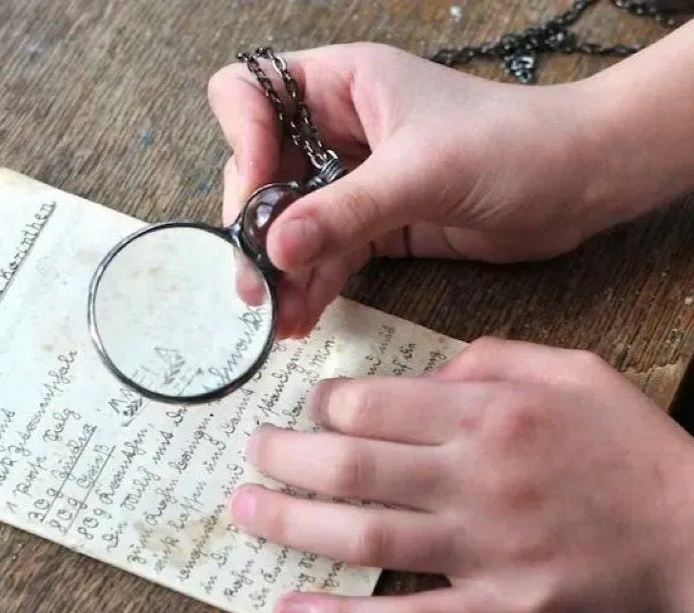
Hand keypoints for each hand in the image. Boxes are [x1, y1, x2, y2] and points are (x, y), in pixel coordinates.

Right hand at [208, 43, 610, 337]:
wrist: (578, 184)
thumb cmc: (514, 145)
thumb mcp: (422, 173)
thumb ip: (345, 211)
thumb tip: (275, 249)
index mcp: (342, 86)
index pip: (252, 92)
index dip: (242, 138)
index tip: (259, 196)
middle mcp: (338, 130)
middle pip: (264, 173)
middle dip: (257, 229)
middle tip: (257, 284)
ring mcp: (354, 181)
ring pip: (293, 224)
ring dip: (283, 271)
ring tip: (280, 319)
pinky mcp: (375, 225)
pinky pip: (328, 255)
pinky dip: (315, 285)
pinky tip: (305, 316)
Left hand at [229, 338, 693, 612]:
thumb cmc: (632, 448)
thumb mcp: (574, 371)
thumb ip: (494, 359)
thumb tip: (425, 369)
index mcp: (491, 414)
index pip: (374, 405)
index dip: (325, 406)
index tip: (308, 410)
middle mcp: (477, 478)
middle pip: (351, 467)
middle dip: (285, 457)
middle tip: (251, 452)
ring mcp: (485, 552)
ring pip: (363, 538)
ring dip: (291, 524)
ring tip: (244, 510)